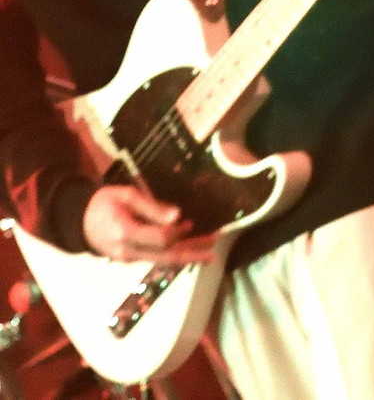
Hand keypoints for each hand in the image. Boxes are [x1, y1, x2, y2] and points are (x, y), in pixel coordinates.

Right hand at [82, 184, 216, 264]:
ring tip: (208, 250)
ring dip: (186, 255)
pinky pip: (154, 259)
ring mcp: (128, 259)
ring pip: (162, 261)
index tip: (190, 221)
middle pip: (166, 257)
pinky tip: (187, 247)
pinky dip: (172, 254)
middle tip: (213, 251)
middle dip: (191, 254)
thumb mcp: (126, 195)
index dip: (177, 232)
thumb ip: (152, 207)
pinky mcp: (129, 260)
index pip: (160, 239)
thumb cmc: (103, 201)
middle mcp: (127, 252)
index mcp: (125, 233)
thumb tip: (178, 216)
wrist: (78, 220)